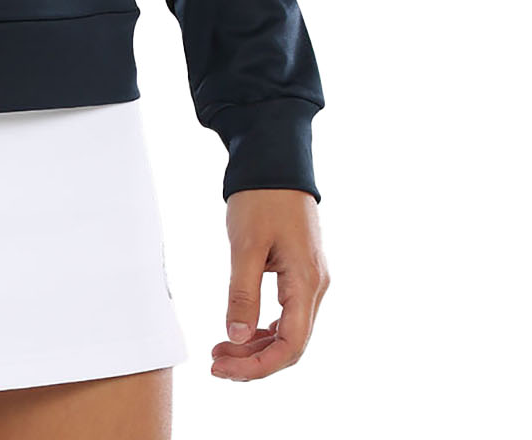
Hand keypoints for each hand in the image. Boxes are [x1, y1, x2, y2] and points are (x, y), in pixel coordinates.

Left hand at [211, 188, 328, 380]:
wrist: (275, 163)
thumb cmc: (262, 198)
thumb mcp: (246, 244)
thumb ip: (242, 292)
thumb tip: (236, 336)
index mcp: (306, 282)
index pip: (291, 345)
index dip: (258, 365)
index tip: (223, 367)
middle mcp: (315, 287)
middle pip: (291, 344)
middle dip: (254, 360)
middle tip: (216, 362)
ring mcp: (310, 280)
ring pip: (289, 331)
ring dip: (257, 346)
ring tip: (221, 348)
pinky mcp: (300, 272)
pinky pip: (287, 313)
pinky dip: (264, 327)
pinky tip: (241, 330)